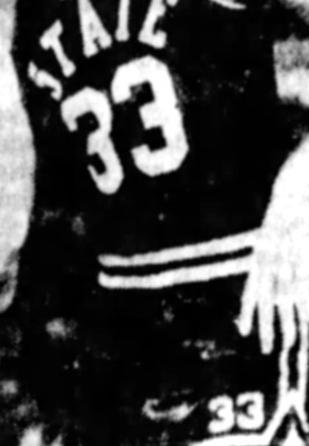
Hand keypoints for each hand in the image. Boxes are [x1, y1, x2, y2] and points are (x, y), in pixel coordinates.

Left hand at [238, 221, 308, 354]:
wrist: (293, 196)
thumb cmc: (282, 221)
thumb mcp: (268, 242)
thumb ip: (265, 262)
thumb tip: (270, 283)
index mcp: (259, 259)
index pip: (251, 290)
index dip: (247, 312)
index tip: (243, 332)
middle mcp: (270, 263)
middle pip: (266, 301)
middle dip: (266, 326)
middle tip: (264, 348)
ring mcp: (288, 263)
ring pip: (286, 299)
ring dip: (287, 322)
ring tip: (288, 343)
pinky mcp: (303, 259)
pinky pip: (302, 286)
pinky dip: (303, 304)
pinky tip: (302, 316)